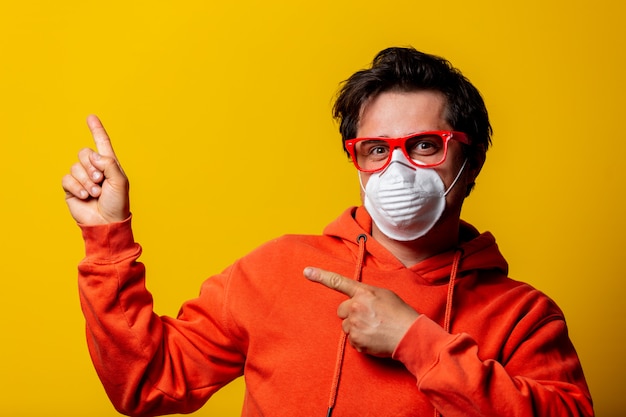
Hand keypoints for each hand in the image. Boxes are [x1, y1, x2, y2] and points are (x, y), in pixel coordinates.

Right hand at [62, 115, 129, 224]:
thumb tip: (93, 155)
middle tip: (100, 181)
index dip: (96, 130)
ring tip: (95, 193)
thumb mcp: (120, 181)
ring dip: (86, 181)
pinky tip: (85, 196)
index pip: (102, 143)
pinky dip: (77, 187)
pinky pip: (67, 178)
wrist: (106, 222)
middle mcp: (95, 169)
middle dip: (92, 167)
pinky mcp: (71, 188)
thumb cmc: (117, 204)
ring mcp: (82, 178)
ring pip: (76, 166)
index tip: (90, 117)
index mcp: (109, 165)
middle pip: (84, 153)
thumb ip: (109, 164)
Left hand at [304, 267, 418, 356]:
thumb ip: (366, 294)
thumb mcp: (384, 295)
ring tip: (374, 329)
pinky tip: (374, 338)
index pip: (339, 282)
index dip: (321, 276)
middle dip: (351, 314)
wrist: (410, 335)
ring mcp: (355, 324)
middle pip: (341, 310)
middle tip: (369, 317)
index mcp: (364, 292)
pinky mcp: (356, 340)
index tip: (306, 271)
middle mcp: (356, 307)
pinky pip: (352, 340)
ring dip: (356, 328)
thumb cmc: (400, 313)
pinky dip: (360, 340)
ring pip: (346, 326)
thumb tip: (356, 300)